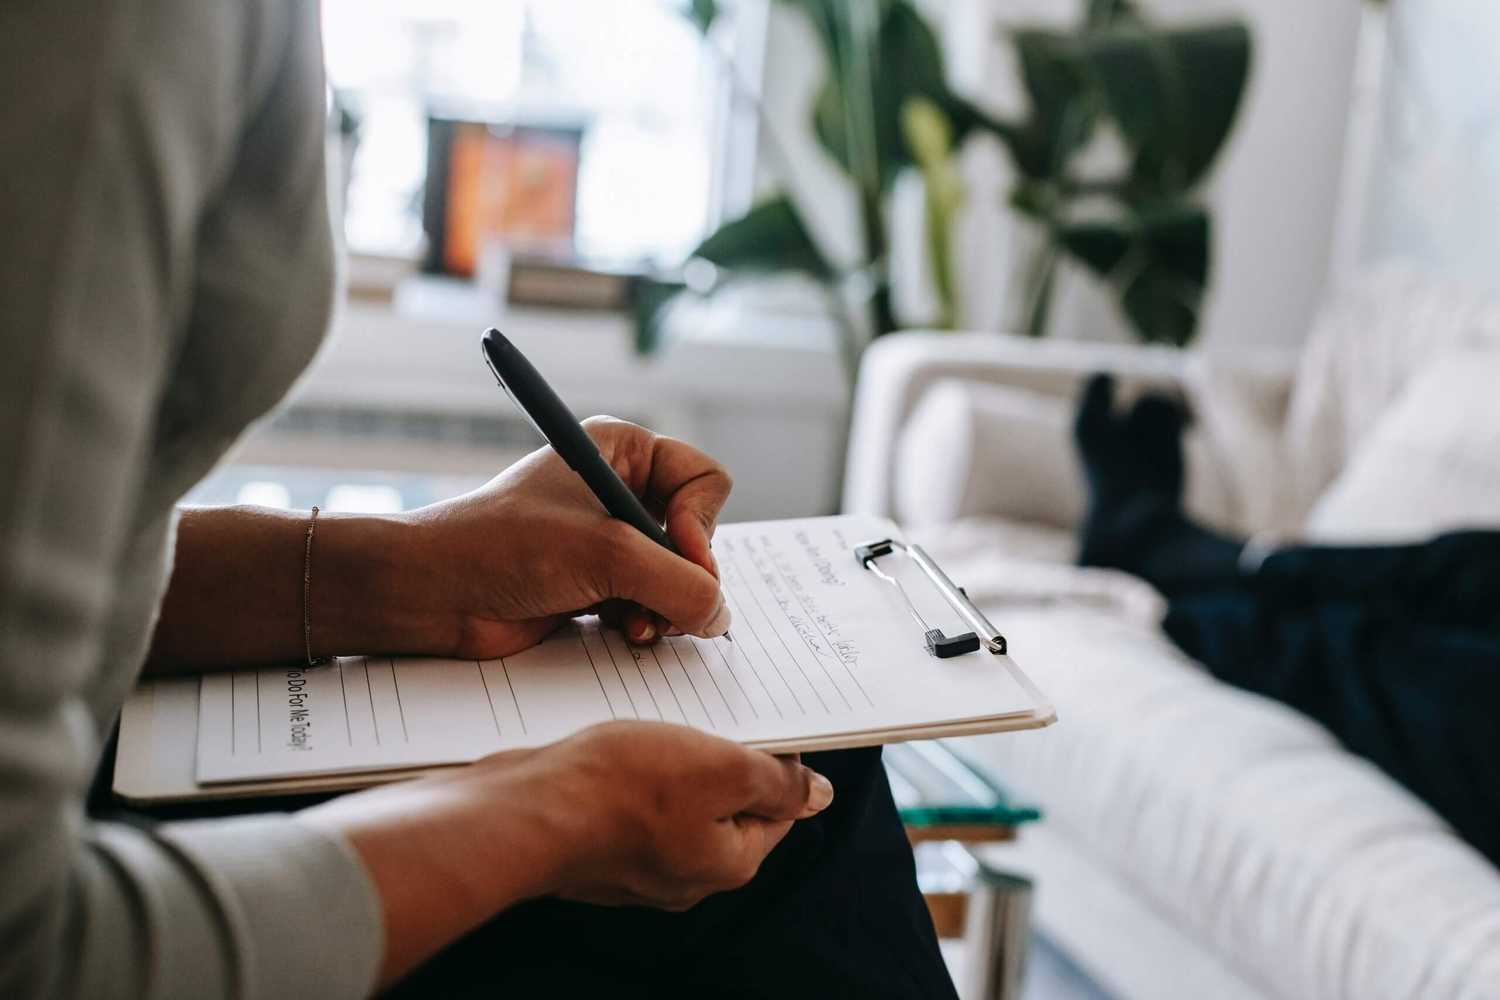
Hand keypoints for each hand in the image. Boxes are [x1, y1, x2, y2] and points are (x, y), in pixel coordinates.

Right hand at [302, 721, 833, 987]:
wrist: (522, 812)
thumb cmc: (618, 790)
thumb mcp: (721, 768)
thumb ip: (777, 782)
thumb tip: (818, 796)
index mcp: (728, 863)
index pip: (778, 809)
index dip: (775, 760)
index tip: (759, 724)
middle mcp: (686, 875)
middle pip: (726, 806)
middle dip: (719, 759)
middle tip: (702, 718)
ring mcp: (637, 866)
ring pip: (676, 802)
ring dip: (672, 761)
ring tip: (655, 728)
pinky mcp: (598, 847)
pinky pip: (631, 805)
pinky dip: (630, 774)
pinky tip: (616, 748)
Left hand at [396, 416, 732, 657]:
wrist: (433, 594)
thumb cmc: (503, 547)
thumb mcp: (606, 555)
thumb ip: (679, 584)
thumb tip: (720, 616)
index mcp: (623, 450)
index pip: (706, 480)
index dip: (703, 523)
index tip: (682, 556)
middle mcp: (621, 489)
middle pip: (698, 535)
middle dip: (684, 576)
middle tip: (663, 604)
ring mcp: (609, 540)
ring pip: (678, 576)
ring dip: (665, 606)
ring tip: (637, 625)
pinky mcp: (597, 583)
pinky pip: (652, 603)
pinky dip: (646, 622)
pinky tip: (622, 632)